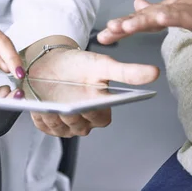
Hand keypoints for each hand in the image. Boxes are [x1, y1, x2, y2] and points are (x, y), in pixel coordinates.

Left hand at [26, 47, 158, 136]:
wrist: (51, 62)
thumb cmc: (79, 64)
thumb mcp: (103, 65)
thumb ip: (127, 72)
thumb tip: (154, 72)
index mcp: (100, 108)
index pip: (101, 119)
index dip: (94, 113)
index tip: (89, 104)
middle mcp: (84, 120)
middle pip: (80, 127)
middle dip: (72, 115)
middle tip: (65, 106)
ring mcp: (65, 124)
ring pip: (61, 129)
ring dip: (54, 117)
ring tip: (48, 106)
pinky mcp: (48, 124)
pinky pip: (44, 126)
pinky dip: (40, 117)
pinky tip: (37, 106)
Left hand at [98, 0, 191, 44]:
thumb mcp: (182, 11)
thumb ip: (158, 10)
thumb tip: (137, 4)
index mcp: (169, 10)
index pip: (141, 19)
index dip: (122, 26)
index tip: (103, 36)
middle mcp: (176, 6)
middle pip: (146, 16)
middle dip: (125, 24)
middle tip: (107, 31)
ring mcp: (191, 8)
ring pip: (163, 14)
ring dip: (142, 20)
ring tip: (125, 27)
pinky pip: (188, 15)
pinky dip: (174, 16)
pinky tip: (161, 17)